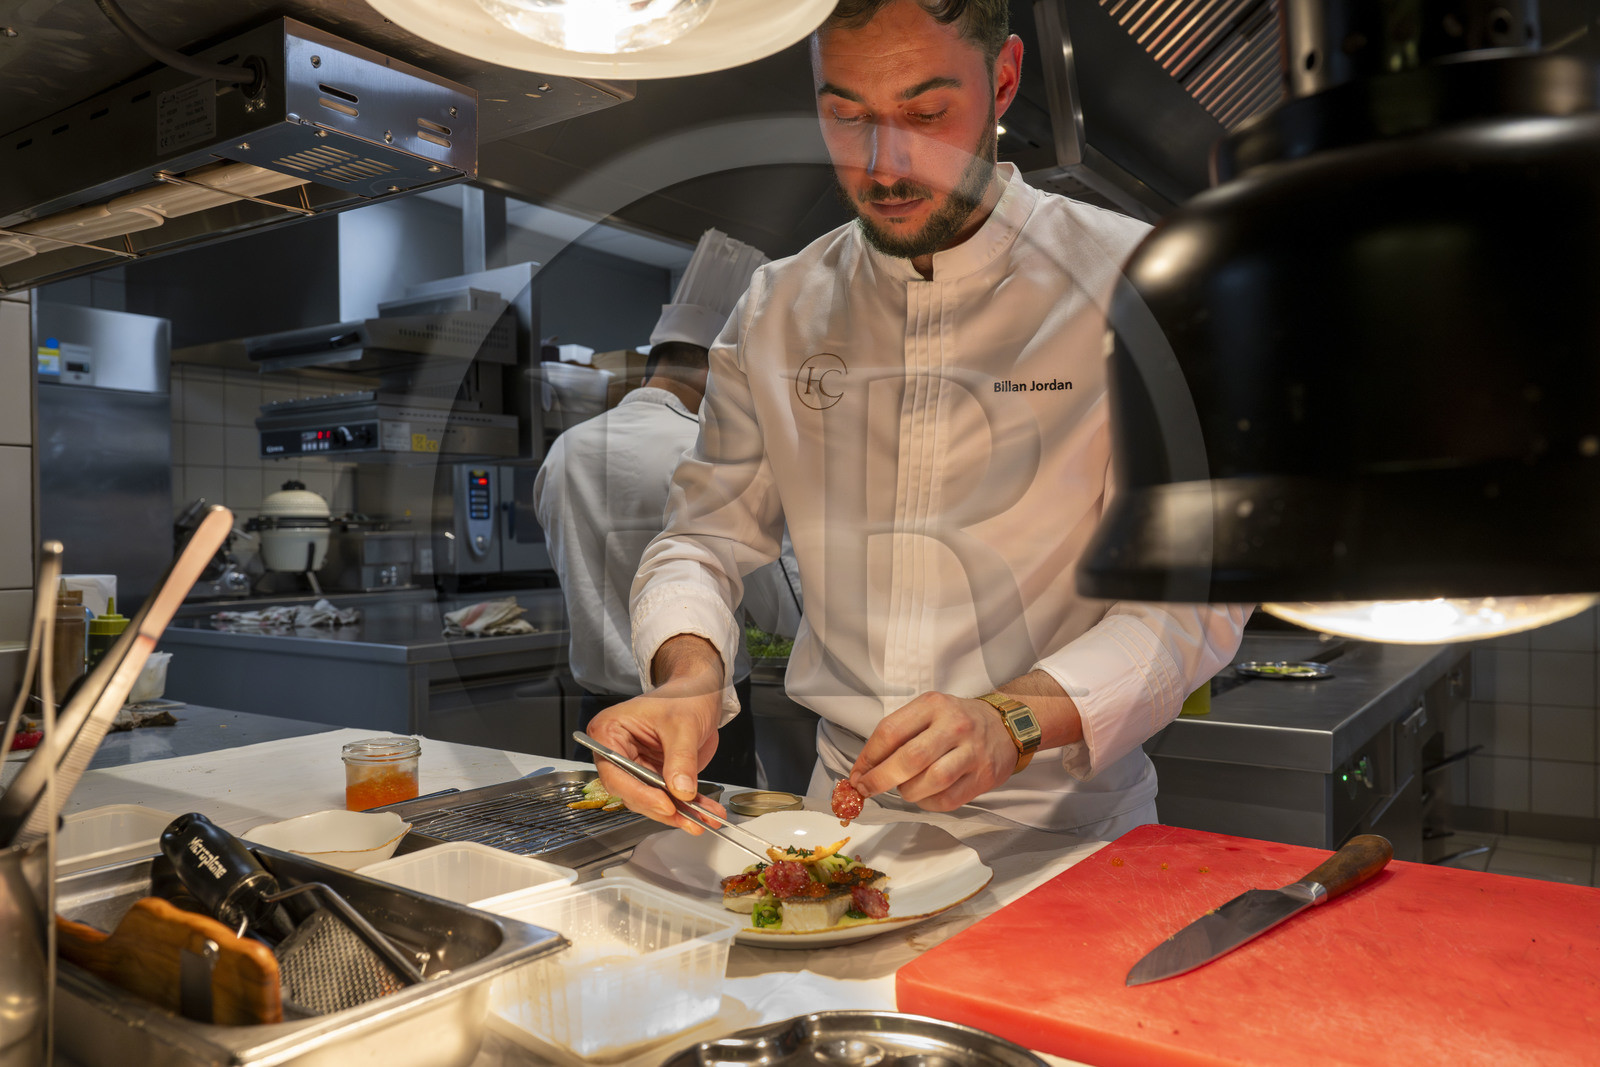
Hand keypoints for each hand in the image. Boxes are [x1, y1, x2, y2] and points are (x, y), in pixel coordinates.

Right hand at [587, 635, 728, 833]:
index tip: (665, 805)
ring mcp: (637, 766)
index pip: (616, 773)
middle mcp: (618, 752)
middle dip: (663, 808)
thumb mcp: (683, 725)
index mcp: (609, 732)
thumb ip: (680, 759)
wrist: (701, 691)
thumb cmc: (685, 695)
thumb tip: (681, 790)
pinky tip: (707, 813)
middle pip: (633, 792)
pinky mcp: (656, 775)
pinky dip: (689, 807)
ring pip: (652, 800)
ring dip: (680, 813)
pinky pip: (670, 797)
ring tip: (704, 820)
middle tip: (688, 819)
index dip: (640, 793)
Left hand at [849, 691, 1016, 811]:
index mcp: (933, 705)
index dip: (868, 757)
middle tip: (866, 789)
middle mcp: (954, 726)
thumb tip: (865, 769)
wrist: (1005, 726)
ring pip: (930, 781)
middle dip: (881, 779)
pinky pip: (947, 799)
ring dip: (907, 791)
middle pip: (910, 758)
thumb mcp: (929, 711)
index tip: (857, 773)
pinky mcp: (983, 777)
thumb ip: (899, 734)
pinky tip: (924, 795)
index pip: (891, 731)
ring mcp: (972, 752)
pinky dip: (928, 802)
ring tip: (904, 788)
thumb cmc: (956, 721)